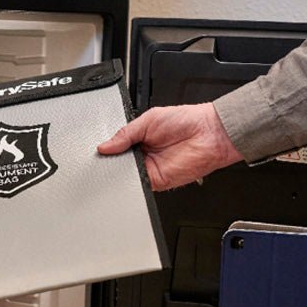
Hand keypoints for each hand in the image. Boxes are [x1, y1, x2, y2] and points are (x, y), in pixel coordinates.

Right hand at [96, 101, 242, 190]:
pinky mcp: (157, 182)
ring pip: (125, 177)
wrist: (209, 133)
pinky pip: (138, 187)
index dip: (106, 151)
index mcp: (138, 139)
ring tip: (117, 164)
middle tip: (105, 158)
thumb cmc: (186, 121)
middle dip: (110, 163)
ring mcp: (149, 170)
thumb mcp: (148, 119)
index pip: (115, 149)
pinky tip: (128, 175)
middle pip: (118, 165)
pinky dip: (131, 184)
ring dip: (119, 174)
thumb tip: (105, 146)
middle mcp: (143, 156)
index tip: (97, 151)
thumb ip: (125, 134)